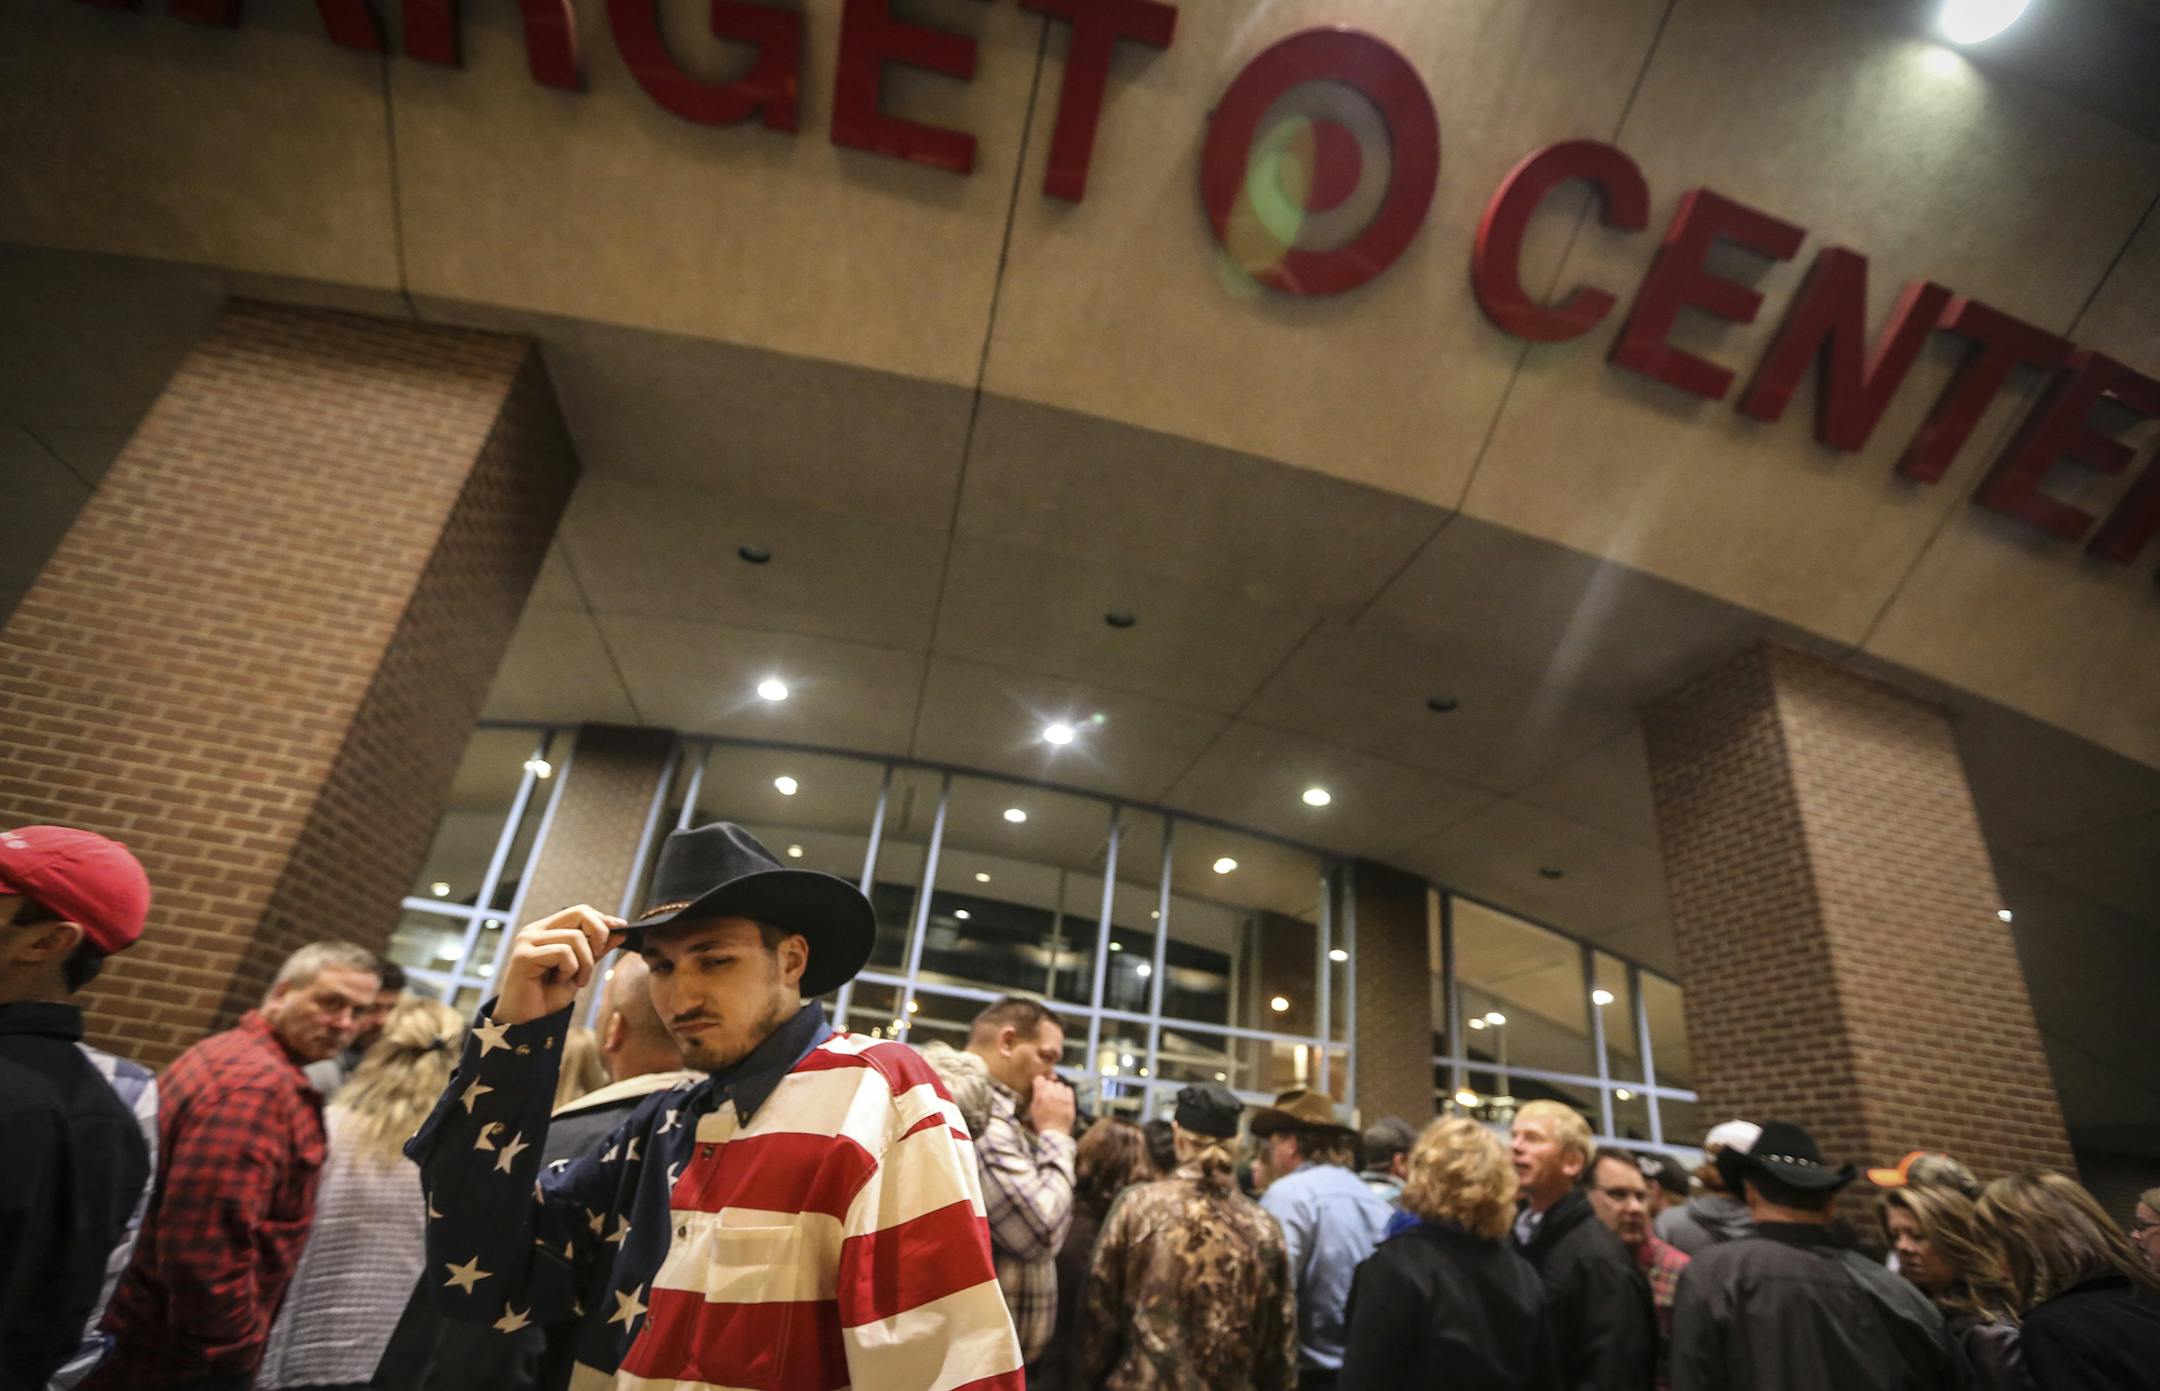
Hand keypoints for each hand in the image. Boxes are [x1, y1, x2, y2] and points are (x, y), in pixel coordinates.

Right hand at [493, 905, 625, 1025]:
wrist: (528, 1022)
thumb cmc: (549, 995)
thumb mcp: (580, 969)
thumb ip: (596, 949)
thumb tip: (620, 930)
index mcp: (546, 930)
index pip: (580, 911)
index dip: (602, 920)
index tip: (621, 930)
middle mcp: (534, 931)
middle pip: (580, 914)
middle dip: (599, 935)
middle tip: (597, 957)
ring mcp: (527, 941)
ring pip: (576, 937)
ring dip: (585, 963)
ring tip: (577, 980)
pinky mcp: (524, 956)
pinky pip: (563, 953)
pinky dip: (571, 969)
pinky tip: (561, 981)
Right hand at [1030, 1074, 1076, 1135]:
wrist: (1054, 1133)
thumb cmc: (1041, 1122)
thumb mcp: (1033, 1109)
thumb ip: (1035, 1096)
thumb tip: (1037, 1088)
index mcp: (1041, 1095)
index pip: (1039, 1078)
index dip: (1038, 1083)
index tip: (1039, 1087)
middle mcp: (1052, 1093)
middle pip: (1050, 1082)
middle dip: (1048, 1087)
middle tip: (1047, 1096)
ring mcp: (1062, 1097)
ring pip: (1059, 1085)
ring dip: (1057, 1089)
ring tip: (1056, 1098)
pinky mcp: (1070, 1101)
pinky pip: (1068, 1089)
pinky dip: (1065, 1092)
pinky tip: (1062, 1099)